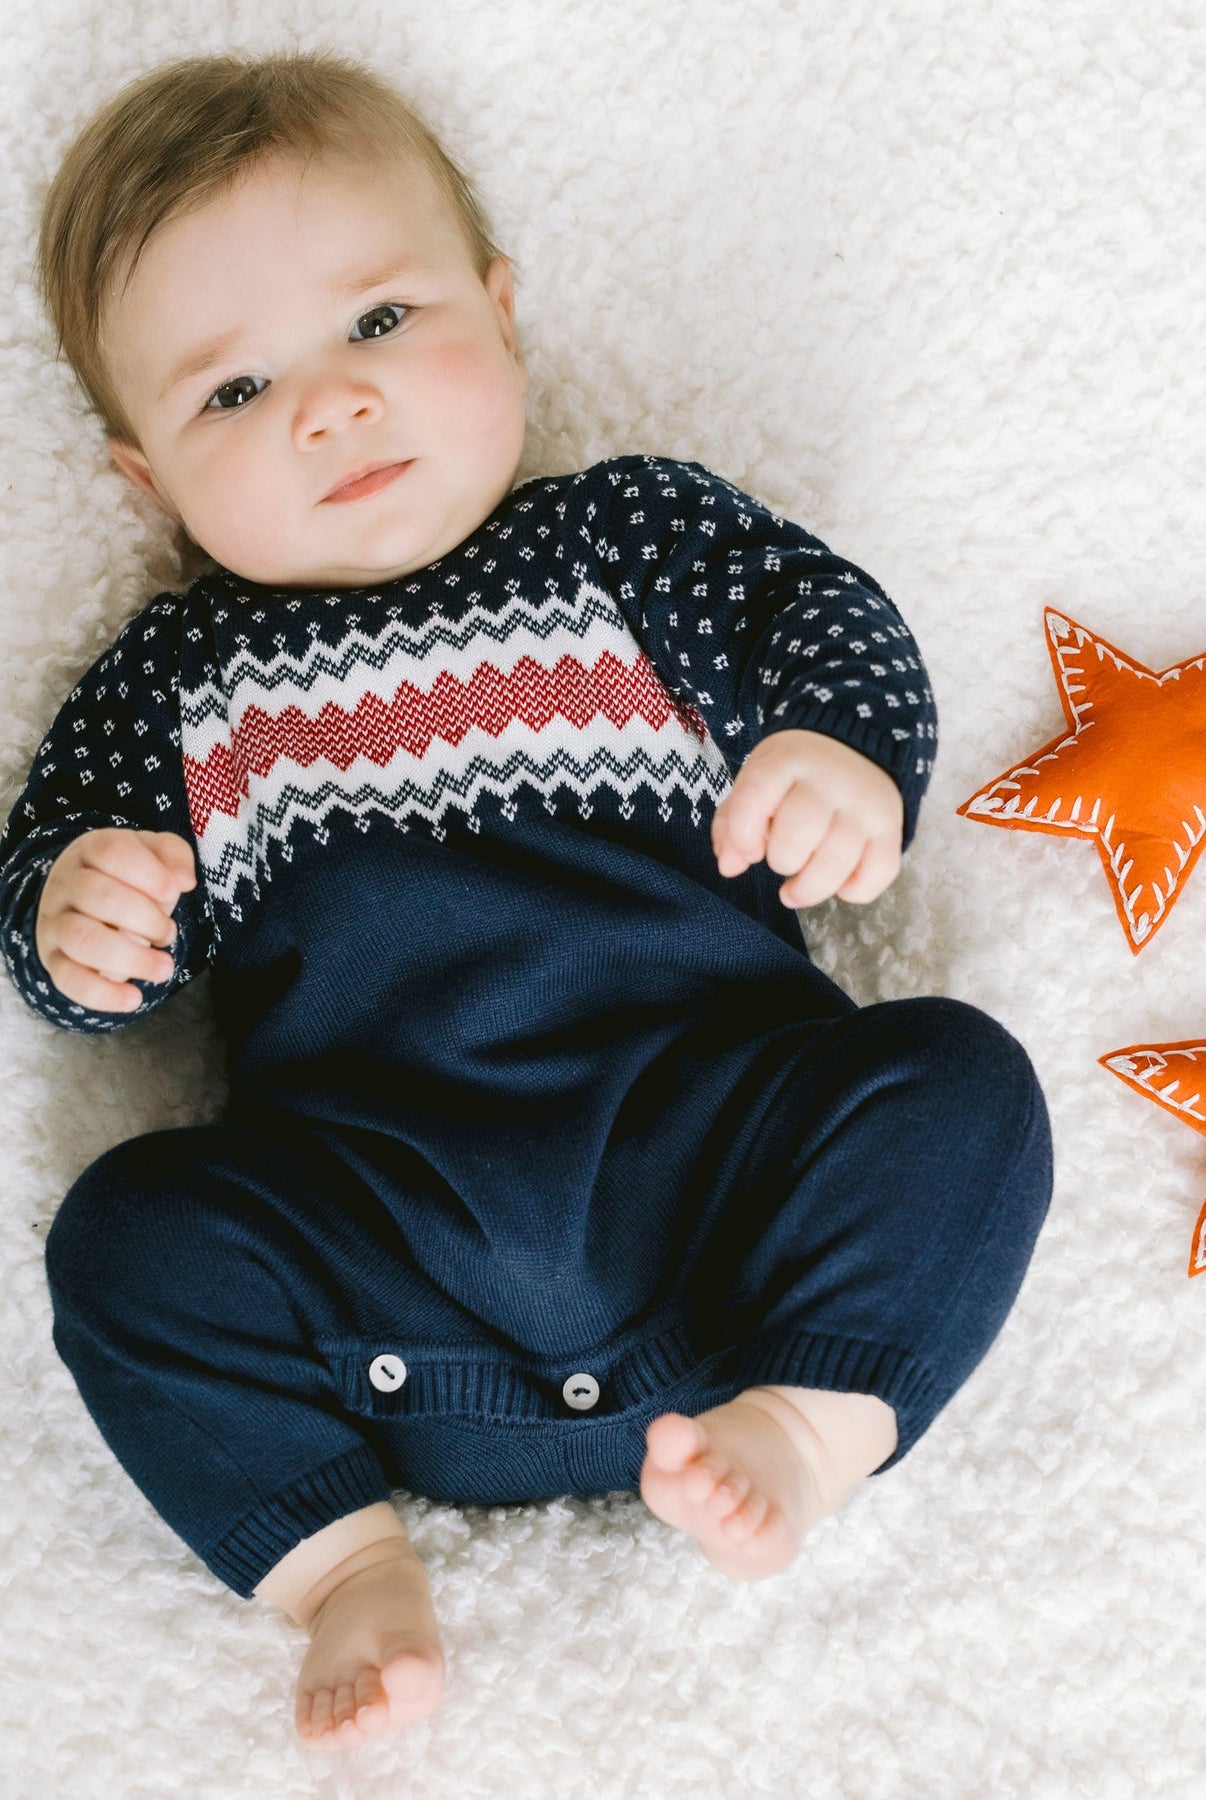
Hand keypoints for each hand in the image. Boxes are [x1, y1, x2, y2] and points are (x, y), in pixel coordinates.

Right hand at [34, 828, 197, 1011]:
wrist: (78, 900)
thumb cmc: (126, 876)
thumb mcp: (152, 853)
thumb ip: (173, 854)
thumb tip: (183, 881)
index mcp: (90, 850)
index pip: (111, 851)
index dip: (148, 873)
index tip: (174, 893)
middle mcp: (66, 884)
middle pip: (97, 895)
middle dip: (144, 918)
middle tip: (168, 933)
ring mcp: (55, 923)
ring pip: (81, 938)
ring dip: (129, 957)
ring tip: (163, 968)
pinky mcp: (54, 961)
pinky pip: (69, 980)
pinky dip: (103, 995)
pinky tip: (134, 999)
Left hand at [711, 730, 903, 907]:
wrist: (855, 748)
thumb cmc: (794, 778)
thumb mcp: (757, 784)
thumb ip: (732, 824)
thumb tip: (730, 867)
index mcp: (787, 761)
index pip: (754, 799)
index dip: (743, 836)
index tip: (750, 848)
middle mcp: (831, 779)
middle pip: (797, 834)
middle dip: (780, 860)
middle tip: (782, 858)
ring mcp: (865, 805)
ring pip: (836, 862)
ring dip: (809, 888)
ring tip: (795, 890)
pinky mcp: (892, 828)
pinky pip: (879, 872)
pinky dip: (853, 891)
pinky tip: (838, 883)